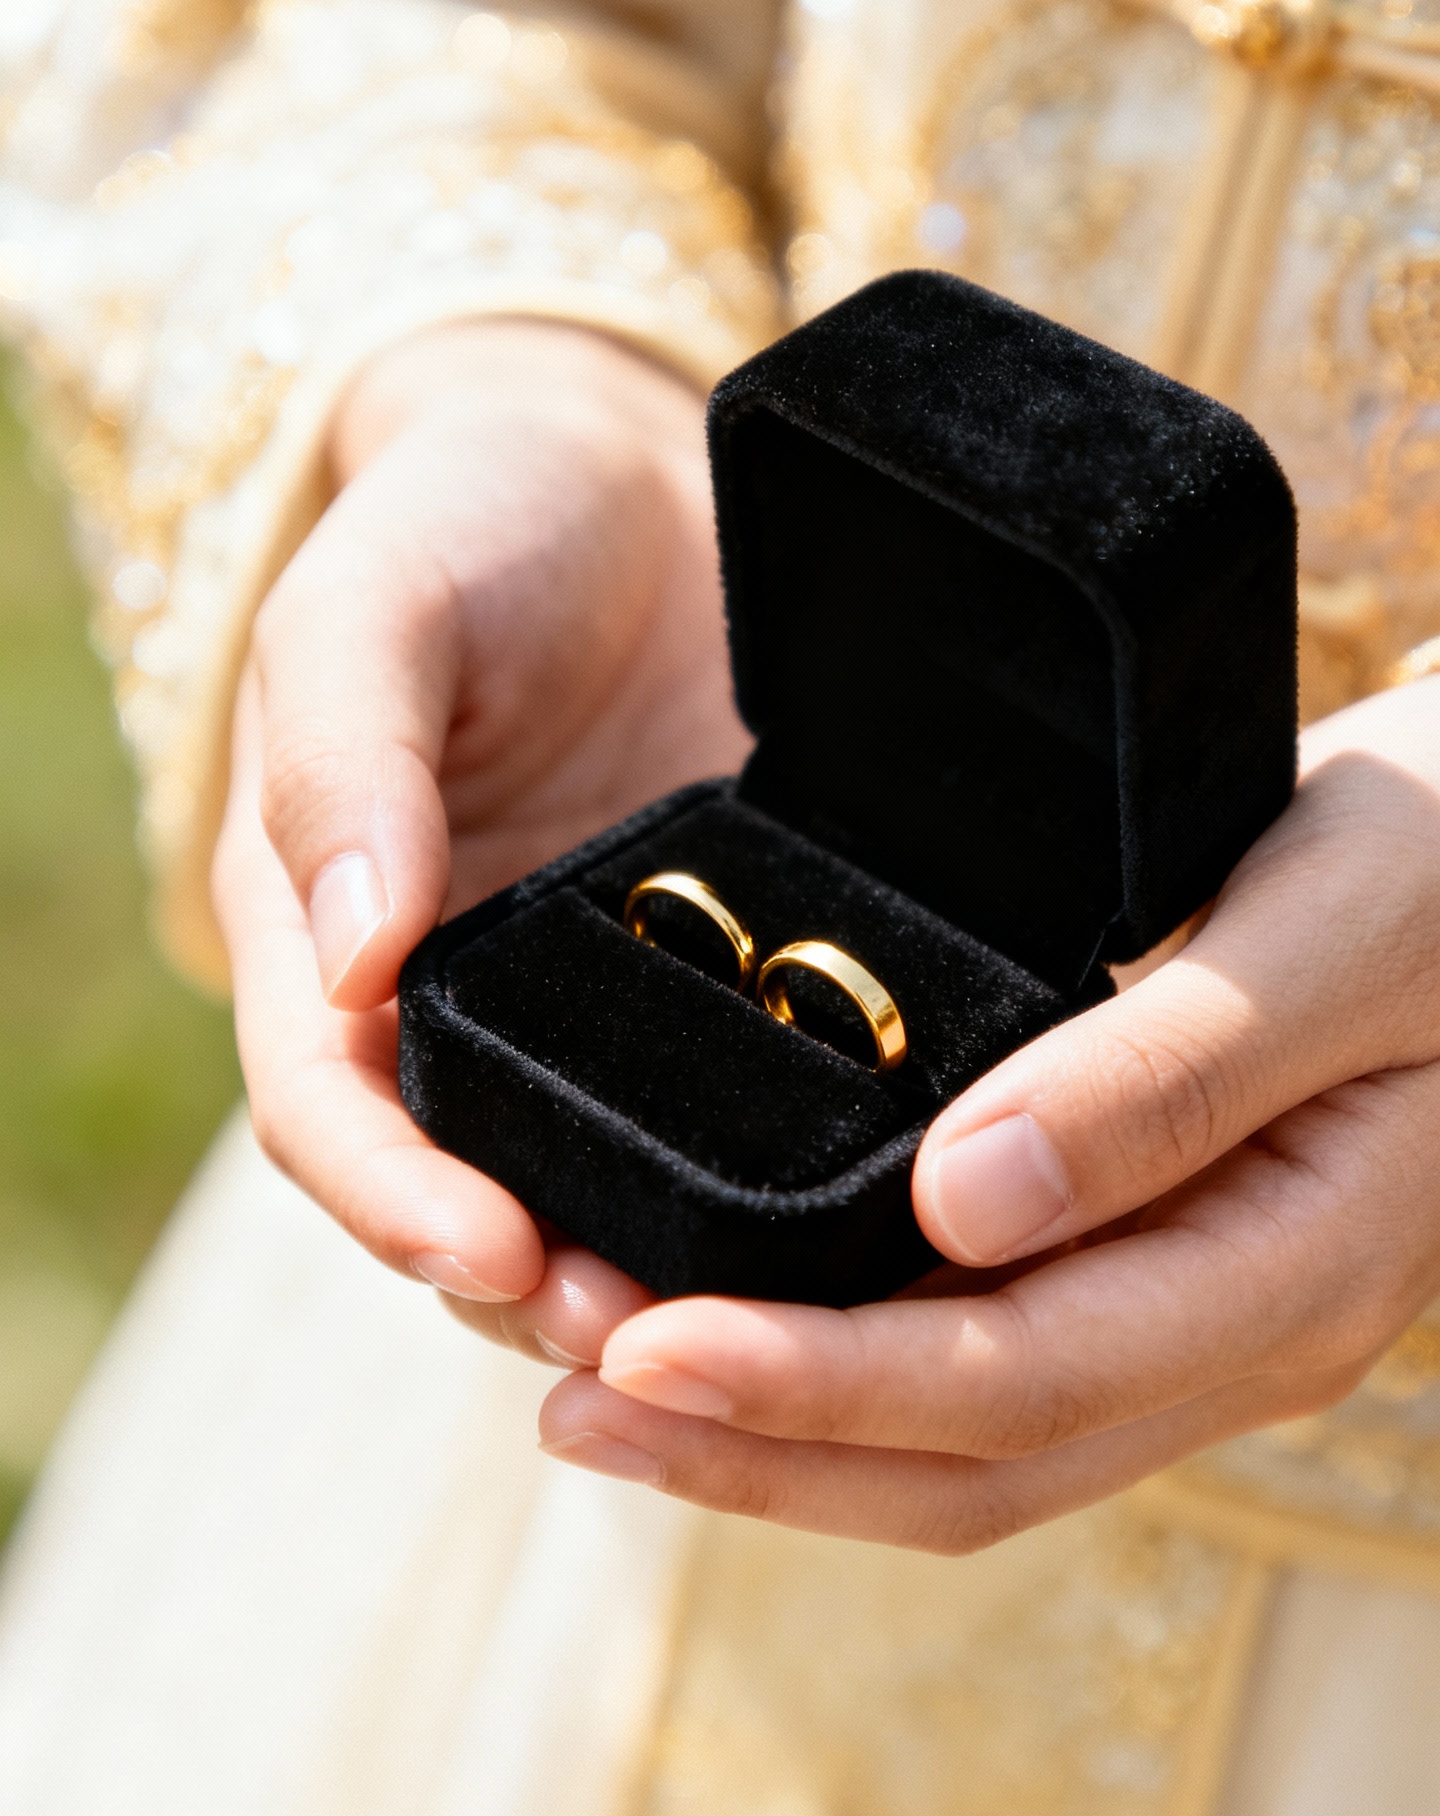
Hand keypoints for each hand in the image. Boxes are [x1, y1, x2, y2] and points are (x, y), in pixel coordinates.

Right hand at [212, 317, 744, 1350]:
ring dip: (674, 1282)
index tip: (487, 1249)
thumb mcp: (376, 601)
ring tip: (768, 1335)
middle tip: (651, 1340)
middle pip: (472, 1199)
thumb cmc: (471, 520)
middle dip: (546, 1291)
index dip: (392, 1198)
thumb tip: (355, 954)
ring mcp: (598, 1023)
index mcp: (334, 943)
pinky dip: (784, 1198)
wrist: (629, 475)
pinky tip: (869, 1235)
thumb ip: (344, 759)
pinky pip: (746, 1126)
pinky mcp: (729, 1003)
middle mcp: (459, 1016)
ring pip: (611, 1198)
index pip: (332, 1112)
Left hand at [540, 679, 1439, 1545]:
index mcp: (1297, 1273)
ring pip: (965, 1446)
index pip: (1021, 1385)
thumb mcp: (1336, 928)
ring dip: (777, 1431)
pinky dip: (836, 1361)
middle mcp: (1241, 1336)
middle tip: (561, 1399)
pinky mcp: (1153, 1273)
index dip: (816, 1388)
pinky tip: (727, 1311)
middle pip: (970, 1466)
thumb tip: (957, 1204)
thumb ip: (1162, 1074)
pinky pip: (981, 1363)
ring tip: (590, 1375)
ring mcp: (1197, 1319)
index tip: (639, 1353)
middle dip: (755, 1449)